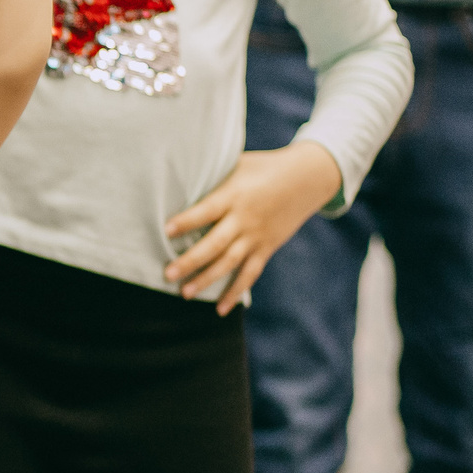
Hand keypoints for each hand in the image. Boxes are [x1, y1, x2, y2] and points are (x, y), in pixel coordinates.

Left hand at [164, 142, 340, 313]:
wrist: (307, 178)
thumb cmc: (264, 167)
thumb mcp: (237, 164)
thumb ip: (213, 174)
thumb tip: (178, 174)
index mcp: (234, 195)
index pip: (207, 211)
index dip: (187, 221)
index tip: (166, 231)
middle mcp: (244, 219)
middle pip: (215, 244)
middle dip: (190, 260)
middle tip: (168, 274)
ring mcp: (256, 236)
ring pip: (229, 262)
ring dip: (207, 279)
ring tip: (185, 293)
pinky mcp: (266, 248)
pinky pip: (249, 273)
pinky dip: (235, 292)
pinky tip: (220, 308)